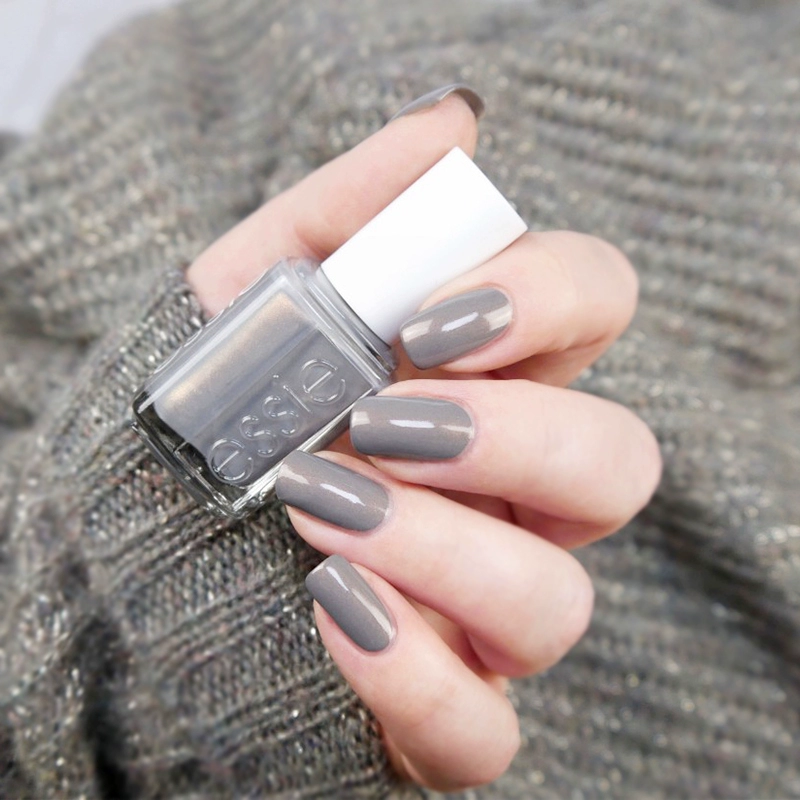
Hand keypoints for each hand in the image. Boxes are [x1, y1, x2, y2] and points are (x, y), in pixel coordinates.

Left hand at [187, 90, 661, 790]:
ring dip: (445, 552)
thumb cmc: (203, 414)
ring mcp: (480, 610)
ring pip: (558, 605)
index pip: (597, 313)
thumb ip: (352, 206)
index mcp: (484, 387)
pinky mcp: (436, 707)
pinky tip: (325, 612)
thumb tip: (455, 124)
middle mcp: (509, 501)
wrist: (120, 549)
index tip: (432, 317)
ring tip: (319, 509)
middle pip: (618, 465)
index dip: (551, 300)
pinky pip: (481, 730)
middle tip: (384, 422)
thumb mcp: (252, 290)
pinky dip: (411, 677)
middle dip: (515, 436)